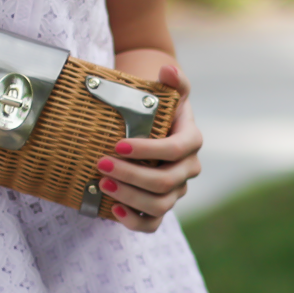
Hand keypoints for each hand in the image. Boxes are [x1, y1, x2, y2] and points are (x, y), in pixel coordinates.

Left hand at [95, 63, 202, 232]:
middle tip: (101, 164)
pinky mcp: (160, 205)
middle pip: (165, 182)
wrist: (151, 124)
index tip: (117, 145)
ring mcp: (175, 191)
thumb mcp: (167, 90)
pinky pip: (152, 223)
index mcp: (192, 142)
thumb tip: (167, 69)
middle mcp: (187, 169)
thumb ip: (173, 79)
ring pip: (158, 205)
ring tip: (102, 184)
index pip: (174, 150)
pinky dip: (134, 221)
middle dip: (131, 175)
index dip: (148, 151)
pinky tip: (114, 209)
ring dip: (129, 196)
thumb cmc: (158, 106)